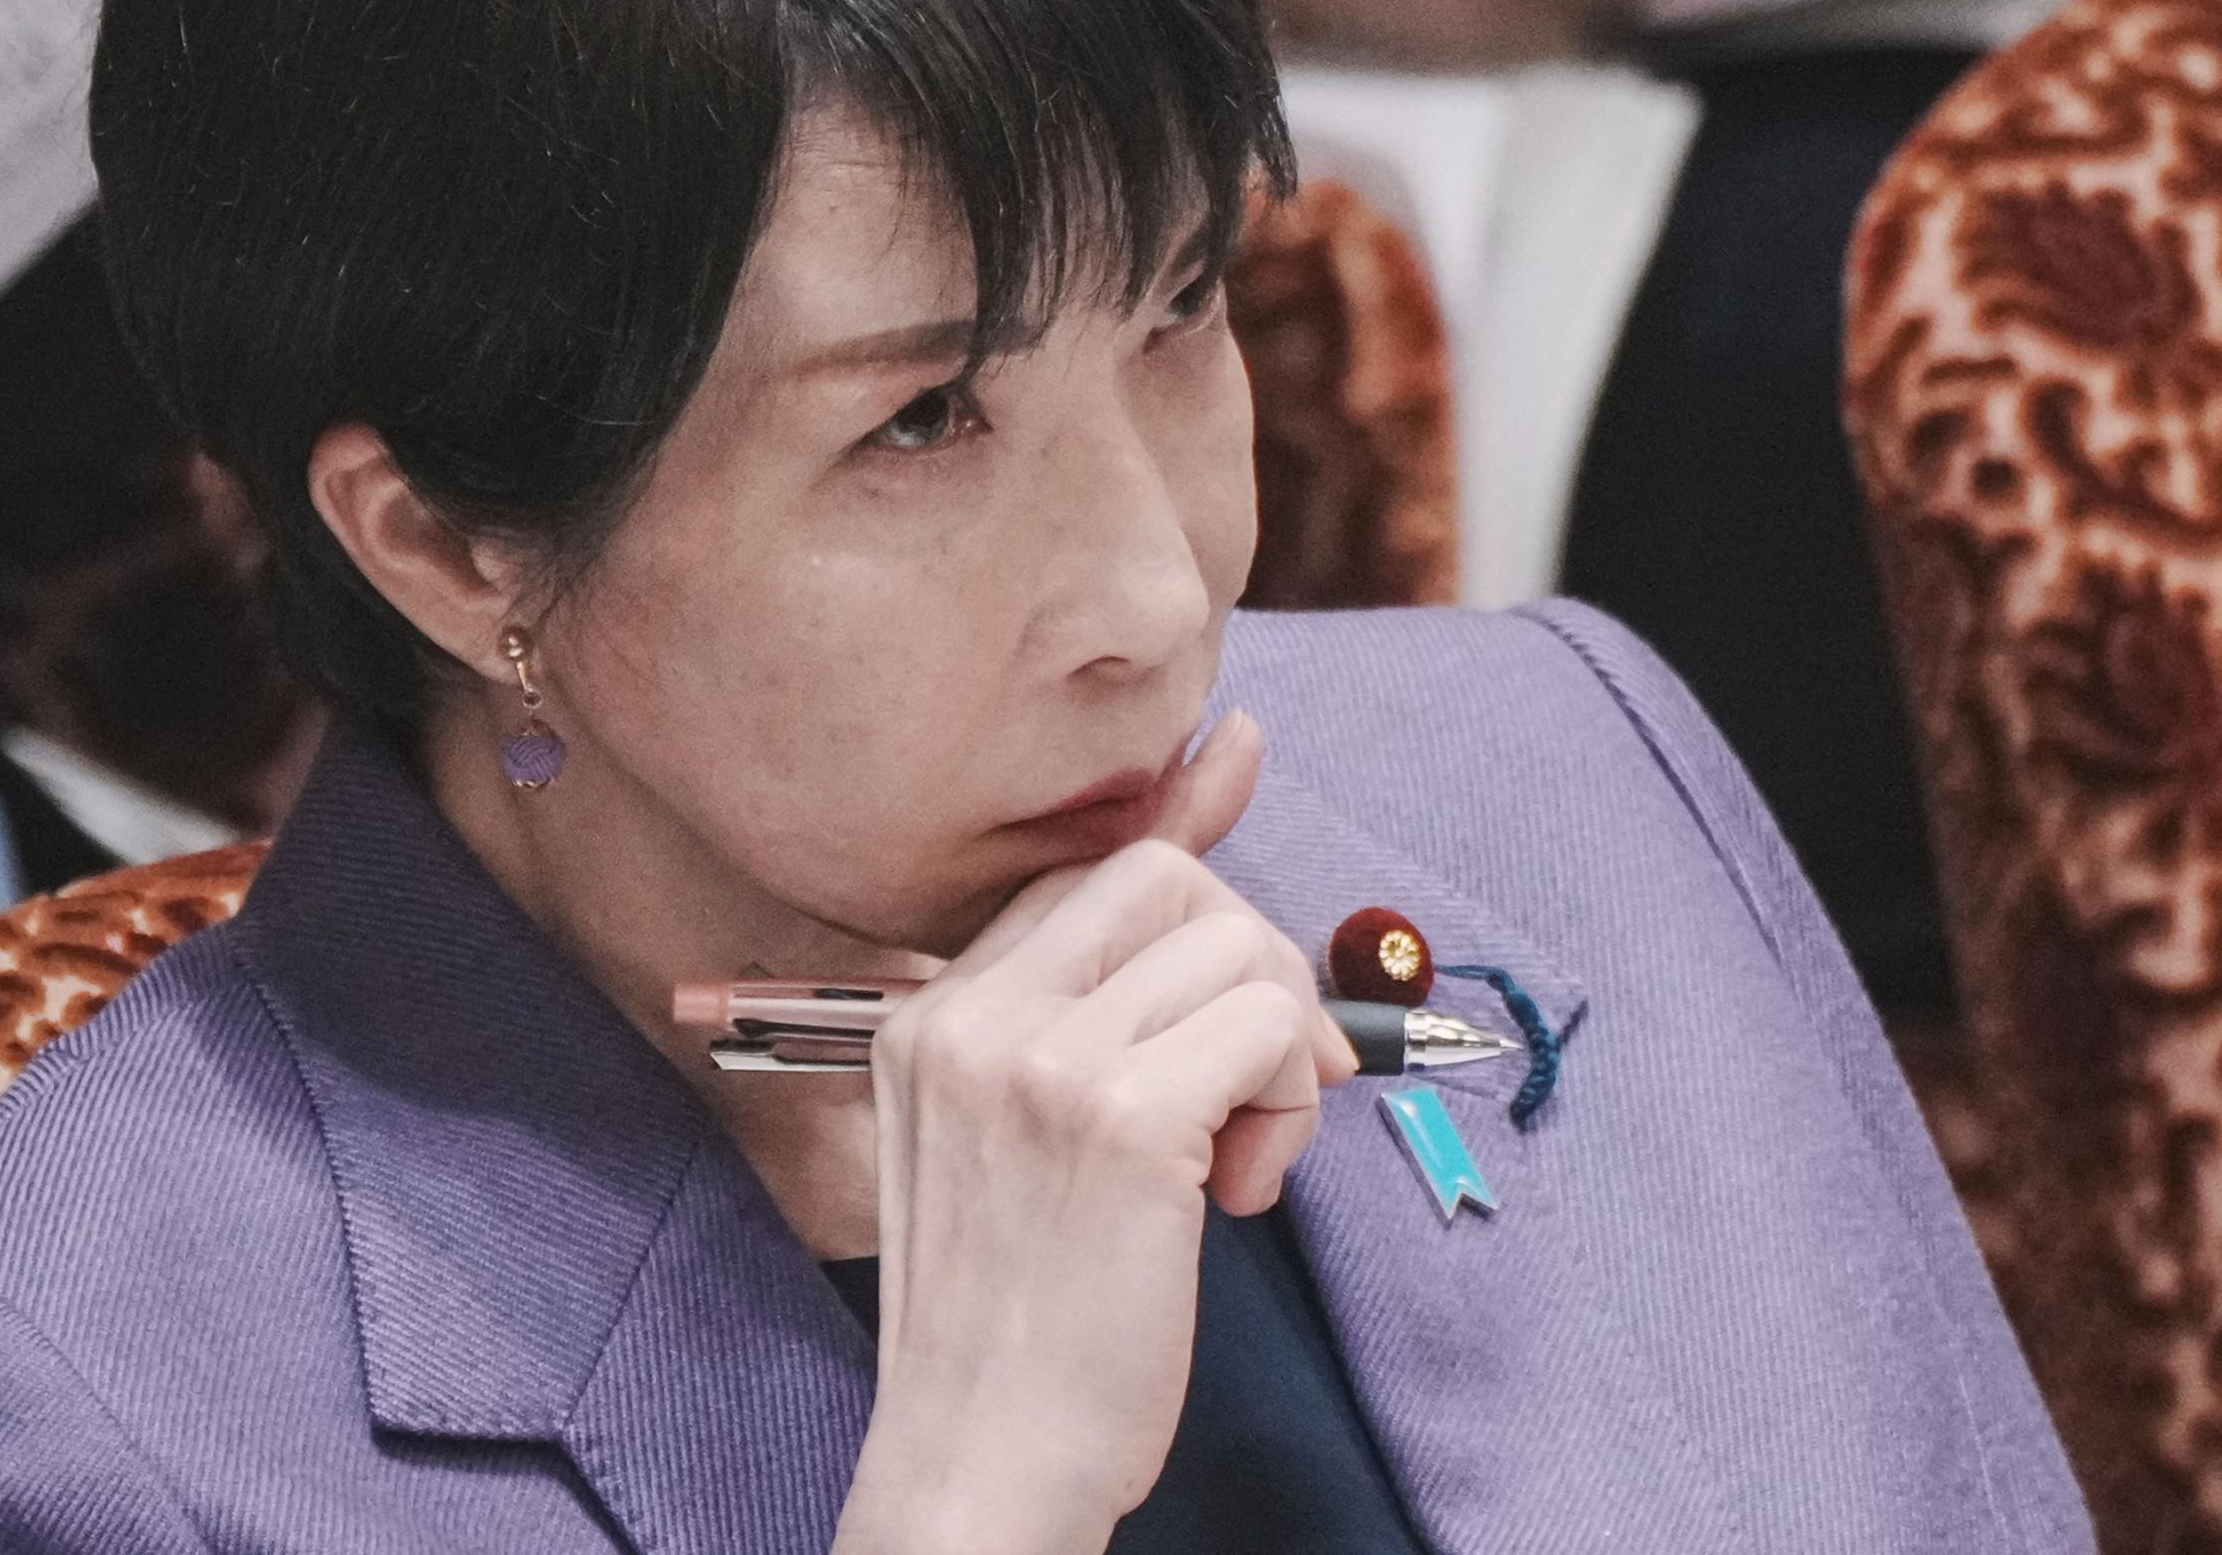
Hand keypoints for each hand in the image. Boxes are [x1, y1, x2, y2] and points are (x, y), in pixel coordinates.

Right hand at [833, 711, 1357, 1554]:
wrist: (981, 1462)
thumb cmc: (1017, 1319)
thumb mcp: (1013, 1142)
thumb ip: (1087, 1013)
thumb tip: (1192, 859)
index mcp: (929, 1018)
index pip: (1078, 870)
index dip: (1180, 832)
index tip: (1239, 758)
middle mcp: (973, 1018)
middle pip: (1166, 881)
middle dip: (1248, 961)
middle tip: (1260, 1082)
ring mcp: (1041, 1062)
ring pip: (1235, 946)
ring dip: (1279, 1048)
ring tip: (1239, 1160)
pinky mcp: (1123, 1120)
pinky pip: (1268, 1027)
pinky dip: (1292, 1099)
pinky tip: (1245, 1188)